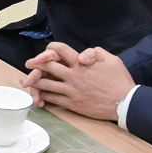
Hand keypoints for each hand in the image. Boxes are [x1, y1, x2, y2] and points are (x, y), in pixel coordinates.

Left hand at [19, 42, 134, 120]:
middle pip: (47, 66)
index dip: (50, 48)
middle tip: (28, 65)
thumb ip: (96, 52)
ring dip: (35, 82)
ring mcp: (71, 90)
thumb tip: (83, 53)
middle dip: (35, 64)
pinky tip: (39, 95)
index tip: (46, 51)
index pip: (60, 50)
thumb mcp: (112, 60)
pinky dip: (44, 96)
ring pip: (46, 84)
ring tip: (27, 81)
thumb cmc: (120, 81)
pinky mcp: (72, 103)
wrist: (124, 103)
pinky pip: (53, 98)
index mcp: (81, 63)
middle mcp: (73, 75)